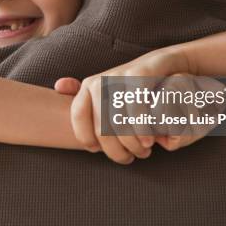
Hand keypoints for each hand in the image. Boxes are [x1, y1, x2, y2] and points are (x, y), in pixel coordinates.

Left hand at [58, 47, 208, 162]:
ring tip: (143, 151)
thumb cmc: (134, 92)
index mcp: (89, 88)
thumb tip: (58, 85)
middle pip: (101, 127)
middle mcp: (101, 81)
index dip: (88, 139)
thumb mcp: (109, 98)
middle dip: (116, 150)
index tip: (101, 151)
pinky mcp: (139, 73)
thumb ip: (85, 99)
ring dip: (131, 143)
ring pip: (118, 121)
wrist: (166, 66)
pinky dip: (141, 128)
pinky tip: (149, 140)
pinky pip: (135, 106)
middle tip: (130, 158)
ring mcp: (119, 76)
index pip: (79, 118)